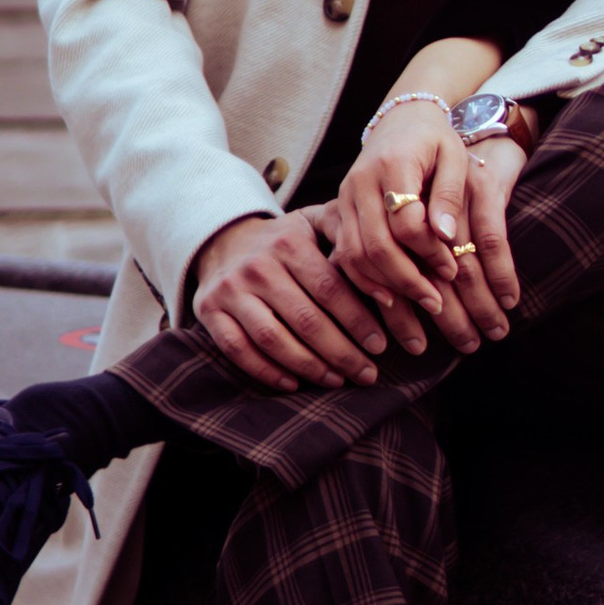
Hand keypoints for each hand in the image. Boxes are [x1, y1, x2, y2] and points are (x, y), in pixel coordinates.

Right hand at [190, 208, 411, 391]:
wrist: (223, 239)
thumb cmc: (286, 238)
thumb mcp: (316, 221)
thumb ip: (349, 231)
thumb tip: (394, 257)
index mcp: (289, 242)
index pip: (330, 289)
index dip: (358, 321)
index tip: (381, 346)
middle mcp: (257, 266)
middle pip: (305, 319)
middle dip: (341, 352)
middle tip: (368, 374)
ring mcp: (230, 290)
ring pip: (273, 339)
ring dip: (309, 366)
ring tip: (337, 380)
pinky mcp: (209, 311)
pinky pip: (238, 349)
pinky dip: (267, 371)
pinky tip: (294, 383)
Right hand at [332, 113, 517, 351]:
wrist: (401, 120)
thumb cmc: (436, 139)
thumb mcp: (454, 157)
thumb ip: (449, 194)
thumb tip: (445, 236)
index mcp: (392, 164)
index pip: (406, 221)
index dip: (430, 251)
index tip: (452, 269)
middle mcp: (360, 183)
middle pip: (375, 245)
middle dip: (407, 280)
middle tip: (436, 304)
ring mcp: (344, 198)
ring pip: (355, 255)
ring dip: (386, 286)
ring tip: (417, 306)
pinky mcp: (339, 211)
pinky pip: (344, 254)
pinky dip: (364, 280)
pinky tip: (389, 298)